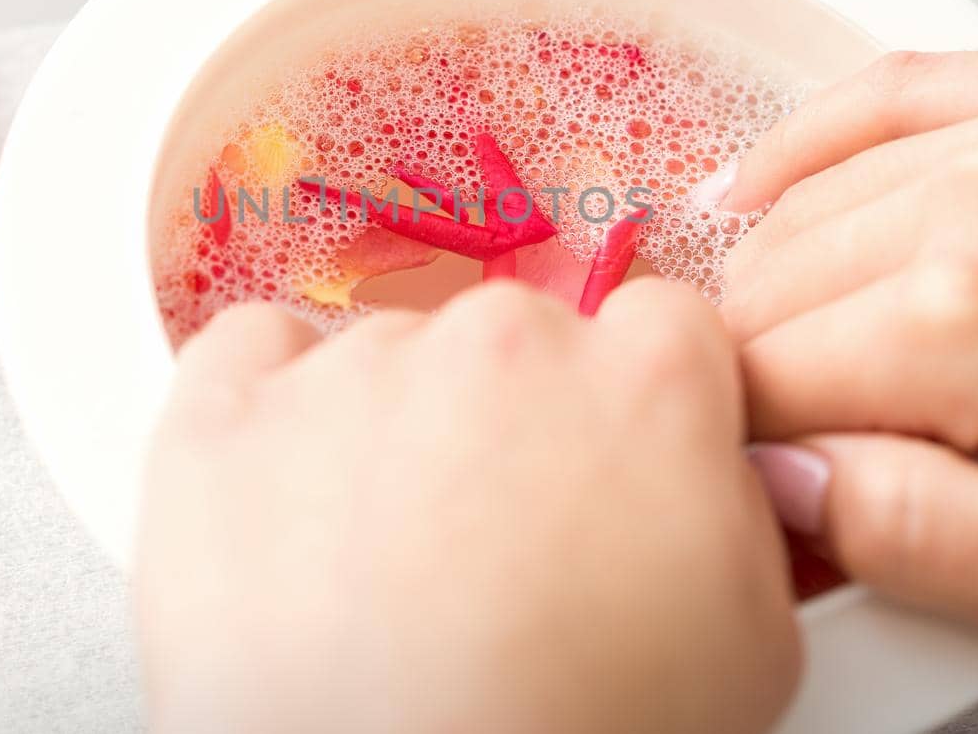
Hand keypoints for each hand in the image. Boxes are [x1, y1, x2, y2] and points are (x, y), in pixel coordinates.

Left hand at [136, 280, 799, 733]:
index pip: (662, 331)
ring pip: (387, 358)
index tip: (615, 462)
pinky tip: (293, 497)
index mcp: (642, 381)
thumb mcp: (752, 646)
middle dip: (514, 424)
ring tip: (383, 569)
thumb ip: (742, 516)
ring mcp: (352, 370)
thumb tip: (713, 471)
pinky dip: (272, 412)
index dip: (640, 406)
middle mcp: (499, 343)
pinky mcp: (226, 414)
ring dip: (392, 432)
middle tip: (496, 548)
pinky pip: (254, 354)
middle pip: (519, 340)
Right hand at [721, 51, 977, 686]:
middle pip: (769, 292)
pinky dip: (810, 141)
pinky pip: (888, 89)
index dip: (749, 453)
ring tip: (822, 356)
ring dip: (783, 281)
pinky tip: (767, 188)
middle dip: (772, 375)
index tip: (784, 493)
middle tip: (824, 446)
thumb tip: (777, 476)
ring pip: (805, 202)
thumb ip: (914, 542)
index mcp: (973, 318)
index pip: (760, 381)